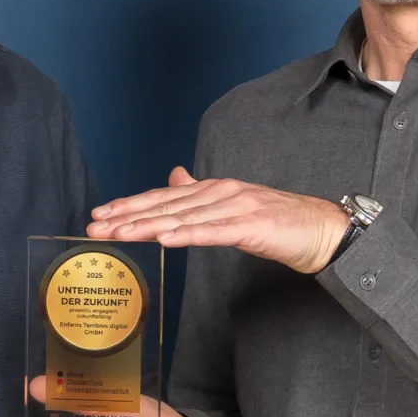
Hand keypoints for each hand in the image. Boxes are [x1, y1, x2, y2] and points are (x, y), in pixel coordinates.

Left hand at [88, 167, 347, 272]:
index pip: (164, 197)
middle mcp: (221, 193)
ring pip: (184, 218)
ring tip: (120, 233)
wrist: (323, 230)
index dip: (131, 205)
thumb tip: (174, 177)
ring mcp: (237, 207)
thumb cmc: (279, 222)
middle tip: (95, 226)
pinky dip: (186, 235)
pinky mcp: (252, 226)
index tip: (101, 214)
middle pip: (167, 205)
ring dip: (148, 226)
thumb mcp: (234, 205)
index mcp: (214, 189)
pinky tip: (164, 239)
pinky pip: (213, 232)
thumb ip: (201, 194)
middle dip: (128, 215)